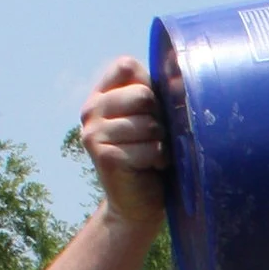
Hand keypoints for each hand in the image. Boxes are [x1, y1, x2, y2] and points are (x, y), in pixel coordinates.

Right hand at [80, 54, 167, 230]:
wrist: (136, 203)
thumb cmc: (150, 155)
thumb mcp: (149, 117)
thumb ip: (151, 93)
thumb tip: (178, 74)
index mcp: (100, 95)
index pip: (126, 66)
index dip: (148, 85)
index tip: (149, 110)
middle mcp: (90, 110)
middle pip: (143, 94)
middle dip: (159, 118)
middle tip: (153, 138)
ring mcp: (93, 133)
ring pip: (149, 124)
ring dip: (161, 142)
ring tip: (151, 154)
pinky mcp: (105, 156)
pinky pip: (150, 148)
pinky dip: (159, 160)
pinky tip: (149, 167)